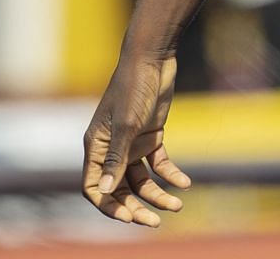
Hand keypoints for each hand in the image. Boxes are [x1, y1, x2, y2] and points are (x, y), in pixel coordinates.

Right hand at [82, 52, 191, 227]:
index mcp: (97, 147)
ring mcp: (132, 143)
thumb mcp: (127, 125)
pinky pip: (158, 163)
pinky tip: (185, 183)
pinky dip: (170, 173)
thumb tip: (105, 190)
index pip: (95, 186)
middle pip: (119, 188)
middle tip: (156, 222)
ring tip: (178, 204)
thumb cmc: (134, 88)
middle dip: (136, 206)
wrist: (154, 59)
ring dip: (157, 193)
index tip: (129, 217)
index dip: (108, 205)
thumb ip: (117, 158)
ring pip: (141, 179)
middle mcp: (111, 148)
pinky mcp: (150, 135)